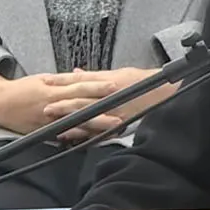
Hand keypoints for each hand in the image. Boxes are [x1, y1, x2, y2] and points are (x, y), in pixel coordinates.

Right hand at [0, 73, 121, 141]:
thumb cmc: (23, 88)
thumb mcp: (44, 79)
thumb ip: (65, 81)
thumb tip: (82, 76)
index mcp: (54, 90)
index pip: (80, 87)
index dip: (97, 87)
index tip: (114, 86)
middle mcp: (53, 106)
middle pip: (81, 109)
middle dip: (102, 113)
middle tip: (121, 115)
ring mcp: (49, 122)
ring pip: (76, 126)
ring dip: (94, 128)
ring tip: (112, 130)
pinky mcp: (44, 133)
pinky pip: (64, 137)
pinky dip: (78, 139)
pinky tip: (92, 141)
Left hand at [42, 68, 179, 134]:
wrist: (165, 94)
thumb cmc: (142, 81)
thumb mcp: (118, 72)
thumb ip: (95, 74)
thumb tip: (75, 72)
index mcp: (109, 81)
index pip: (81, 81)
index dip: (63, 82)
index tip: (47, 83)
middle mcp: (110, 96)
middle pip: (82, 100)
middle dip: (62, 104)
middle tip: (44, 107)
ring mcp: (114, 111)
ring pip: (88, 117)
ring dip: (69, 121)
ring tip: (53, 125)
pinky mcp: (118, 124)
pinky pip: (98, 131)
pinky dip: (83, 135)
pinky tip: (71, 137)